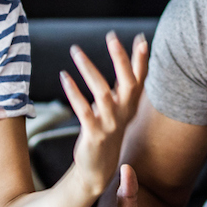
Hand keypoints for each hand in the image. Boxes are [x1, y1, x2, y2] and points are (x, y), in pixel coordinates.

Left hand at [59, 32, 148, 196]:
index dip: (142, 60)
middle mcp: (124, 113)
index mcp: (130, 105)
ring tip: (76, 51)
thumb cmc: (106, 131)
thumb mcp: (118, 107)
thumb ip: (122, 85)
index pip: (141, 79)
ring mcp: (110, 124)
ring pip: (102, 93)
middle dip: (121, 59)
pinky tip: (64, 77)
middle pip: (129, 83)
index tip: (140, 38)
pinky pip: (83, 110)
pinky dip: (74, 92)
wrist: (97, 169)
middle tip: (111, 37)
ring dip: (89, 69)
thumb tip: (125, 58)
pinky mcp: (94, 134)